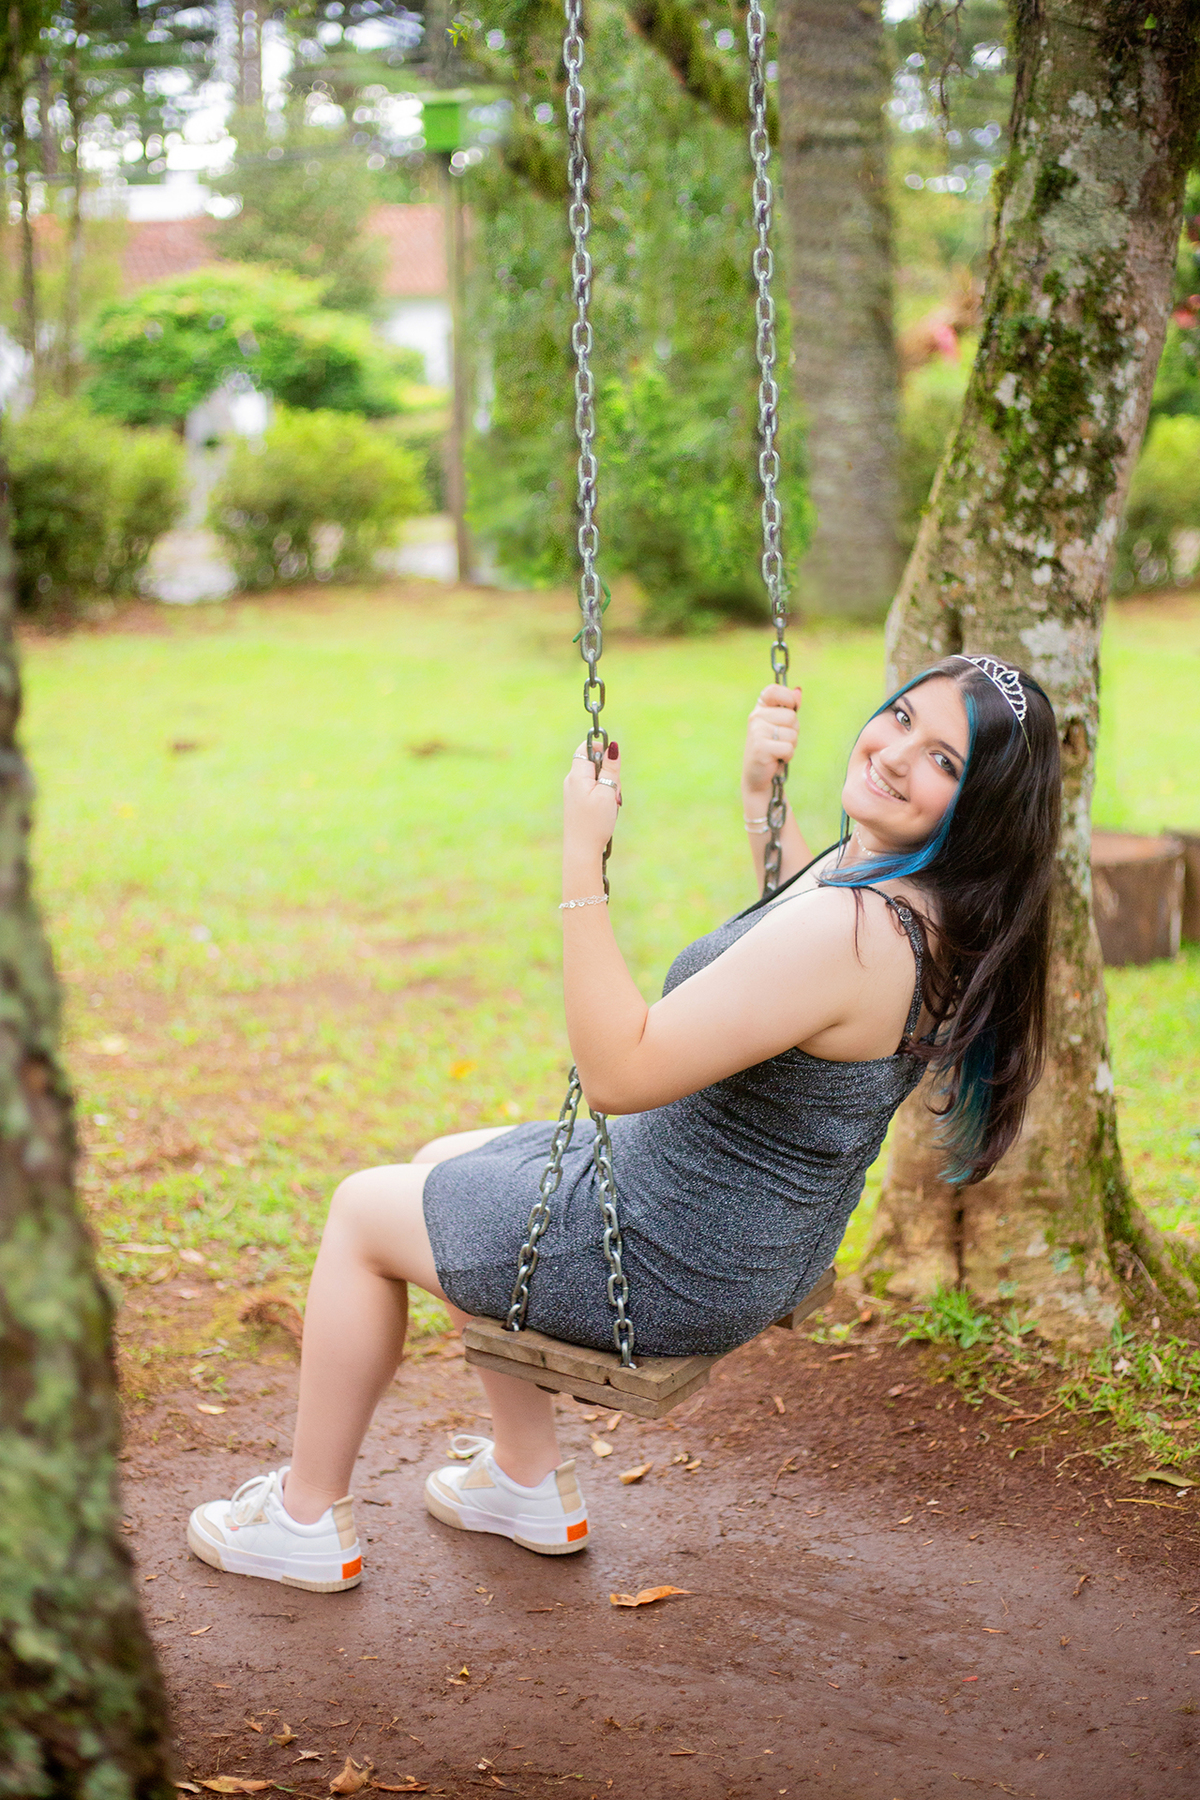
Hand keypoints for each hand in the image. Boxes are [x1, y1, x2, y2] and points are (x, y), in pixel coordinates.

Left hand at [563, 739, 621, 856]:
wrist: (582, 851)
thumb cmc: (595, 822)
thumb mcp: (608, 792)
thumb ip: (611, 769)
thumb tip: (613, 747)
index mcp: (577, 775)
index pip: (587, 747)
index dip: (602, 749)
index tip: (613, 764)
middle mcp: (572, 780)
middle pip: (595, 763)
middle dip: (610, 773)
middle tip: (614, 793)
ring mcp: (574, 792)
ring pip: (597, 778)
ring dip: (609, 787)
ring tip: (611, 805)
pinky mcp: (578, 802)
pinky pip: (594, 790)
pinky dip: (604, 796)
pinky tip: (607, 810)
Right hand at [743, 684, 801, 798]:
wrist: (759, 777)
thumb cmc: (773, 749)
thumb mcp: (782, 725)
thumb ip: (790, 707)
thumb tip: (798, 691)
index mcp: (760, 708)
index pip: (773, 690)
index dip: (787, 698)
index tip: (789, 710)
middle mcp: (756, 717)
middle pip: (791, 716)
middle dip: (793, 731)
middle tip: (780, 740)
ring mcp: (756, 731)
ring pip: (792, 733)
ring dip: (791, 745)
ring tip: (778, 750)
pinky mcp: (760, 747)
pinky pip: (788, 747)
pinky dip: (787, 755)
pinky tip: (776, 759)